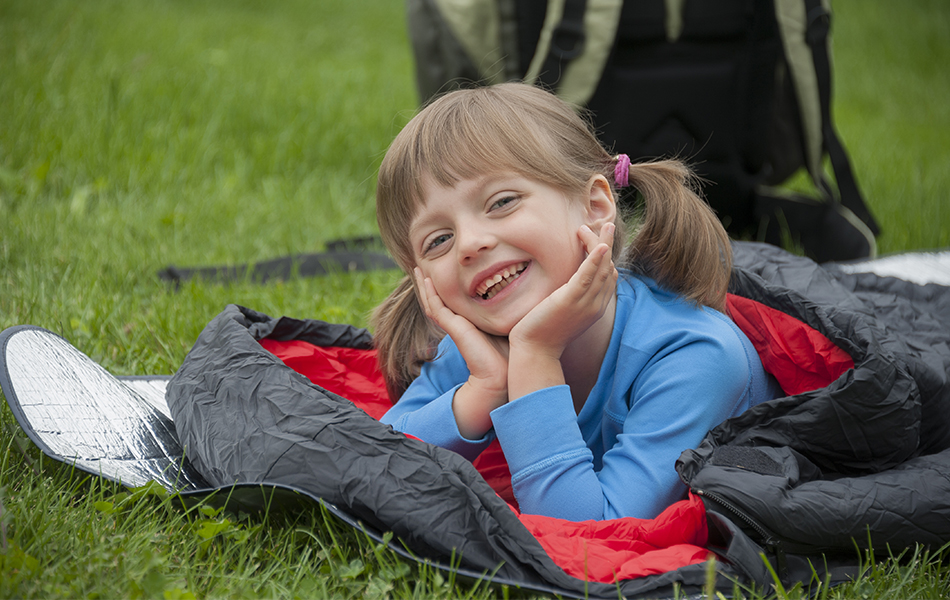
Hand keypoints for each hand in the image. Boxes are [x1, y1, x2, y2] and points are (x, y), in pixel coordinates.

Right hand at [414, 268, 508, 437]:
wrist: (501, 375)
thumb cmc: (510, 354)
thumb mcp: (507, 326)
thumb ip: (506, 314)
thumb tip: (521, 300)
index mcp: (469, 324)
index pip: (452, 302)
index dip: (444, 287)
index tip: (443, 271)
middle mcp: (459, 324)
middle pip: (438, 301)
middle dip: (429, 285)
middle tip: (421, 266)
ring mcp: (454, 326)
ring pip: (433, 302)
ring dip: (425, 286)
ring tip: (417, 269)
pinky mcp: (454, 328)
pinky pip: (437, 307)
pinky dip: (430, 293)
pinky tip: (425, 280)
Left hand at [508, 223, 617, 359]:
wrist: (534, 352)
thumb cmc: (542, 333)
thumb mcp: (561, 312)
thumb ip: (568, 297)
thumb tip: (564, 284)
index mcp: (594, 307)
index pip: (609, 277)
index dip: (606, 257)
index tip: (597, 241)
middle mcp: (595, 305)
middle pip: (608, 268)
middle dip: (606, 244)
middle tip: (603, 225)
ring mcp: (585, 303)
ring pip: (602, 268)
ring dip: (603, 244)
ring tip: (606, 225)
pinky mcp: (570, 301)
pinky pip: (588, 277)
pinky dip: (595, 259)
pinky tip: (599, 245)